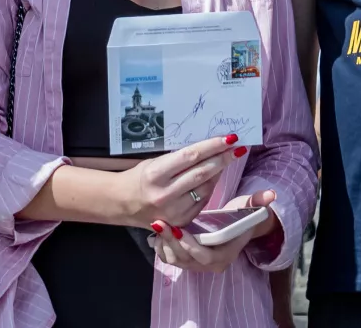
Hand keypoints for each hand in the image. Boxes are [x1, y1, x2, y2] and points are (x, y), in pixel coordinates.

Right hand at [116, 134, 240, 227]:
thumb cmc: (138, 178)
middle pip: (202, 172)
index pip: (190, 156)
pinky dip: (210, 187)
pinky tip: (214, 176)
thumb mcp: (154, 163)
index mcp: (156, 174)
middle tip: (237, 148)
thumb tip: (207, 149)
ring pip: (205, 188)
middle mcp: (165, 193)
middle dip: (223, 158)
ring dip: (219, 172)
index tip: (229, 138)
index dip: (212, 147)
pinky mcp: (181, 221)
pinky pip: (202, 201)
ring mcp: (174, 210)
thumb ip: (178, 160)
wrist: (123, 204)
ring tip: (227, 159)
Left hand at [149, 189, 278, 273]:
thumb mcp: (248, 208)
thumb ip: (258, 203)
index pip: (206, 256)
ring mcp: (196, 265)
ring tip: (157, 225)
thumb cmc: (239, 217)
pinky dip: (161, 247)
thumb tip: (271, 194)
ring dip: (164, 244)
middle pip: (186, 260)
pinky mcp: (185, 260)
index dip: (191, 245)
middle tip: (160, 223)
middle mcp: (210, 265)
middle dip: (172, 242)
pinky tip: (156, 232)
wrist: (232, 228)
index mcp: (225, 255)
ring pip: (175, 260)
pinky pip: (169, 258)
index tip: (179, 228)